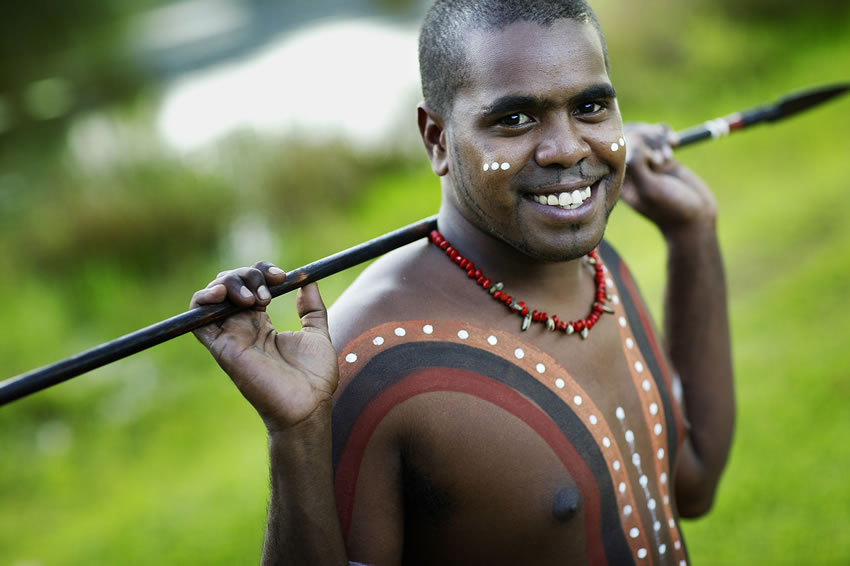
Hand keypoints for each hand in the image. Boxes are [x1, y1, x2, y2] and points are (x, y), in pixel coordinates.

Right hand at [190, 262, 338, 432]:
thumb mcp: (317, 333)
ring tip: (254, 298)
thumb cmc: (314, 378)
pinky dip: (202, 300)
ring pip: (213, 295)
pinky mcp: (222, 348)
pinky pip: (197, 320)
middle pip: (231, 284)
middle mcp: (242, 327)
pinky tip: (220, 294)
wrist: (309, 406)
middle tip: (270, 290)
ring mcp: (231, 336)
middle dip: (249, 275)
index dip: (263, 272)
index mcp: (262, 323)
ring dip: (230, 283)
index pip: (251, 284)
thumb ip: (312, 308)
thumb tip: (310, 279)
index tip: (282, 277)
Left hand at [621, 123, 716, 237]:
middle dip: (644, 137)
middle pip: (628, 138)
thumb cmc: (670, 208)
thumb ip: (637, 165)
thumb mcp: (650, 188)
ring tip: (667, 156)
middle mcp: (631, 170)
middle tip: (659, 154)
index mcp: (619, 179)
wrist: (696, 217)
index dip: (629, 143)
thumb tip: (631, 138)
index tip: (648, 157)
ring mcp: (647, 163)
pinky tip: (675, 142)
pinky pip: (659, 137)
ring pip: (644, 135)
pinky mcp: (663, 159)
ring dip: (656, 138)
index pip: (614, 150)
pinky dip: (666, 136)